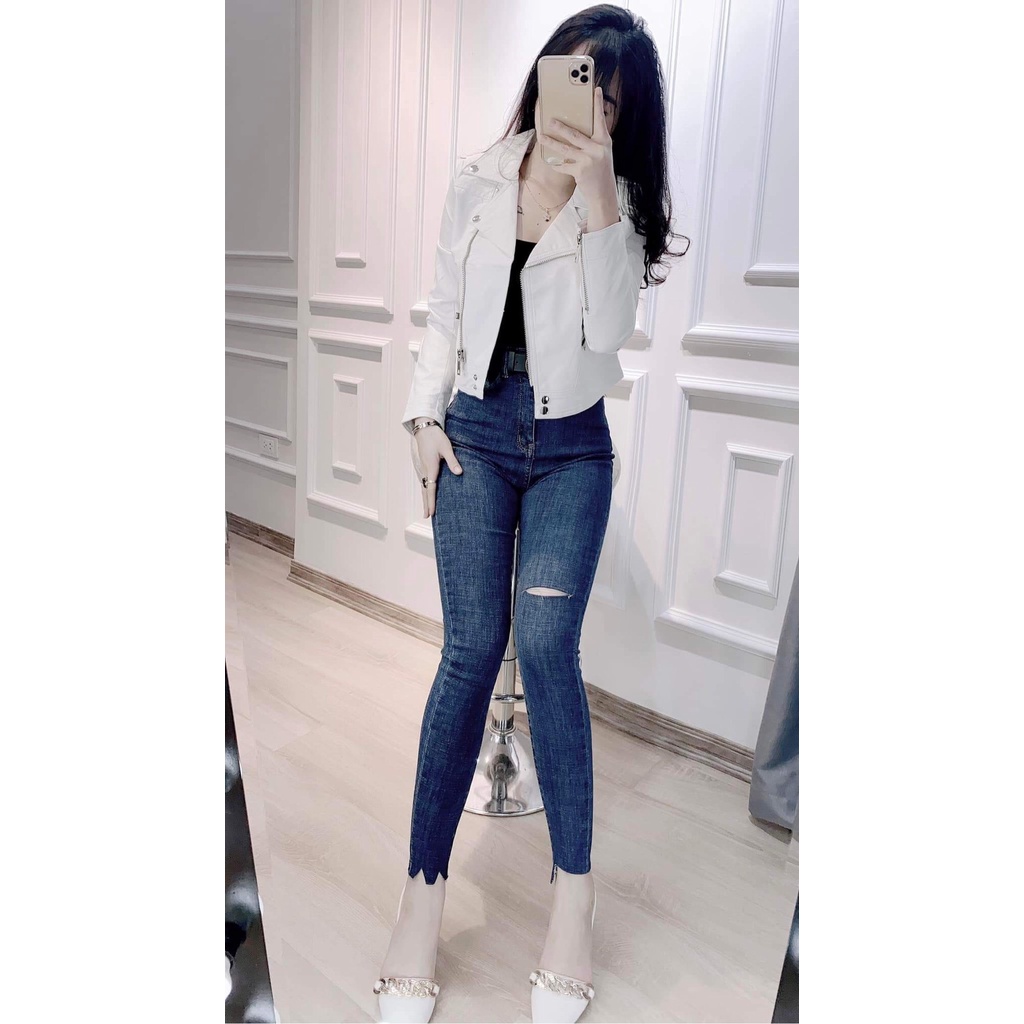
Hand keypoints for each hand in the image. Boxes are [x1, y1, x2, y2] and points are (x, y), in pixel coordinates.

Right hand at [411, 424, 462, 517]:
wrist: (423, 427)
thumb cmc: (436, 436)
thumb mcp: (446, 448)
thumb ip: (453, 461)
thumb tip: (459, 473)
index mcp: (430, 467)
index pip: (430, 488)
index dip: (431, 501)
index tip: (431, 513)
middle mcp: (424, 469)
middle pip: (424, 490)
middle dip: (426, 503)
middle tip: (426, 516)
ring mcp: (421, 466)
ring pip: (422, 485)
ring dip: (424, 497)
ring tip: (426, 508)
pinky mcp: (422, 464)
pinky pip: (422, 479)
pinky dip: (424, 489)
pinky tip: (426, 492)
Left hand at [535, 85, 618, 225]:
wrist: (604, 194)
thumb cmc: (601, 171)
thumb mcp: (602, 153)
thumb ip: (593, 141)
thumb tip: (575, 128)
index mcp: (604, 141)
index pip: (600, 119)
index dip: (598, 104)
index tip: (595, 89)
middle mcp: (597, 149)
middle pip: (575, 134)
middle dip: (561, 127)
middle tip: (549, 119)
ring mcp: (588, 160)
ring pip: (565, 149)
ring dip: (551, 142)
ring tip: (541, 136)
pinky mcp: (580, 172)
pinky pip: (563, 165)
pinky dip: (556, 163)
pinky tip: (548, 159)